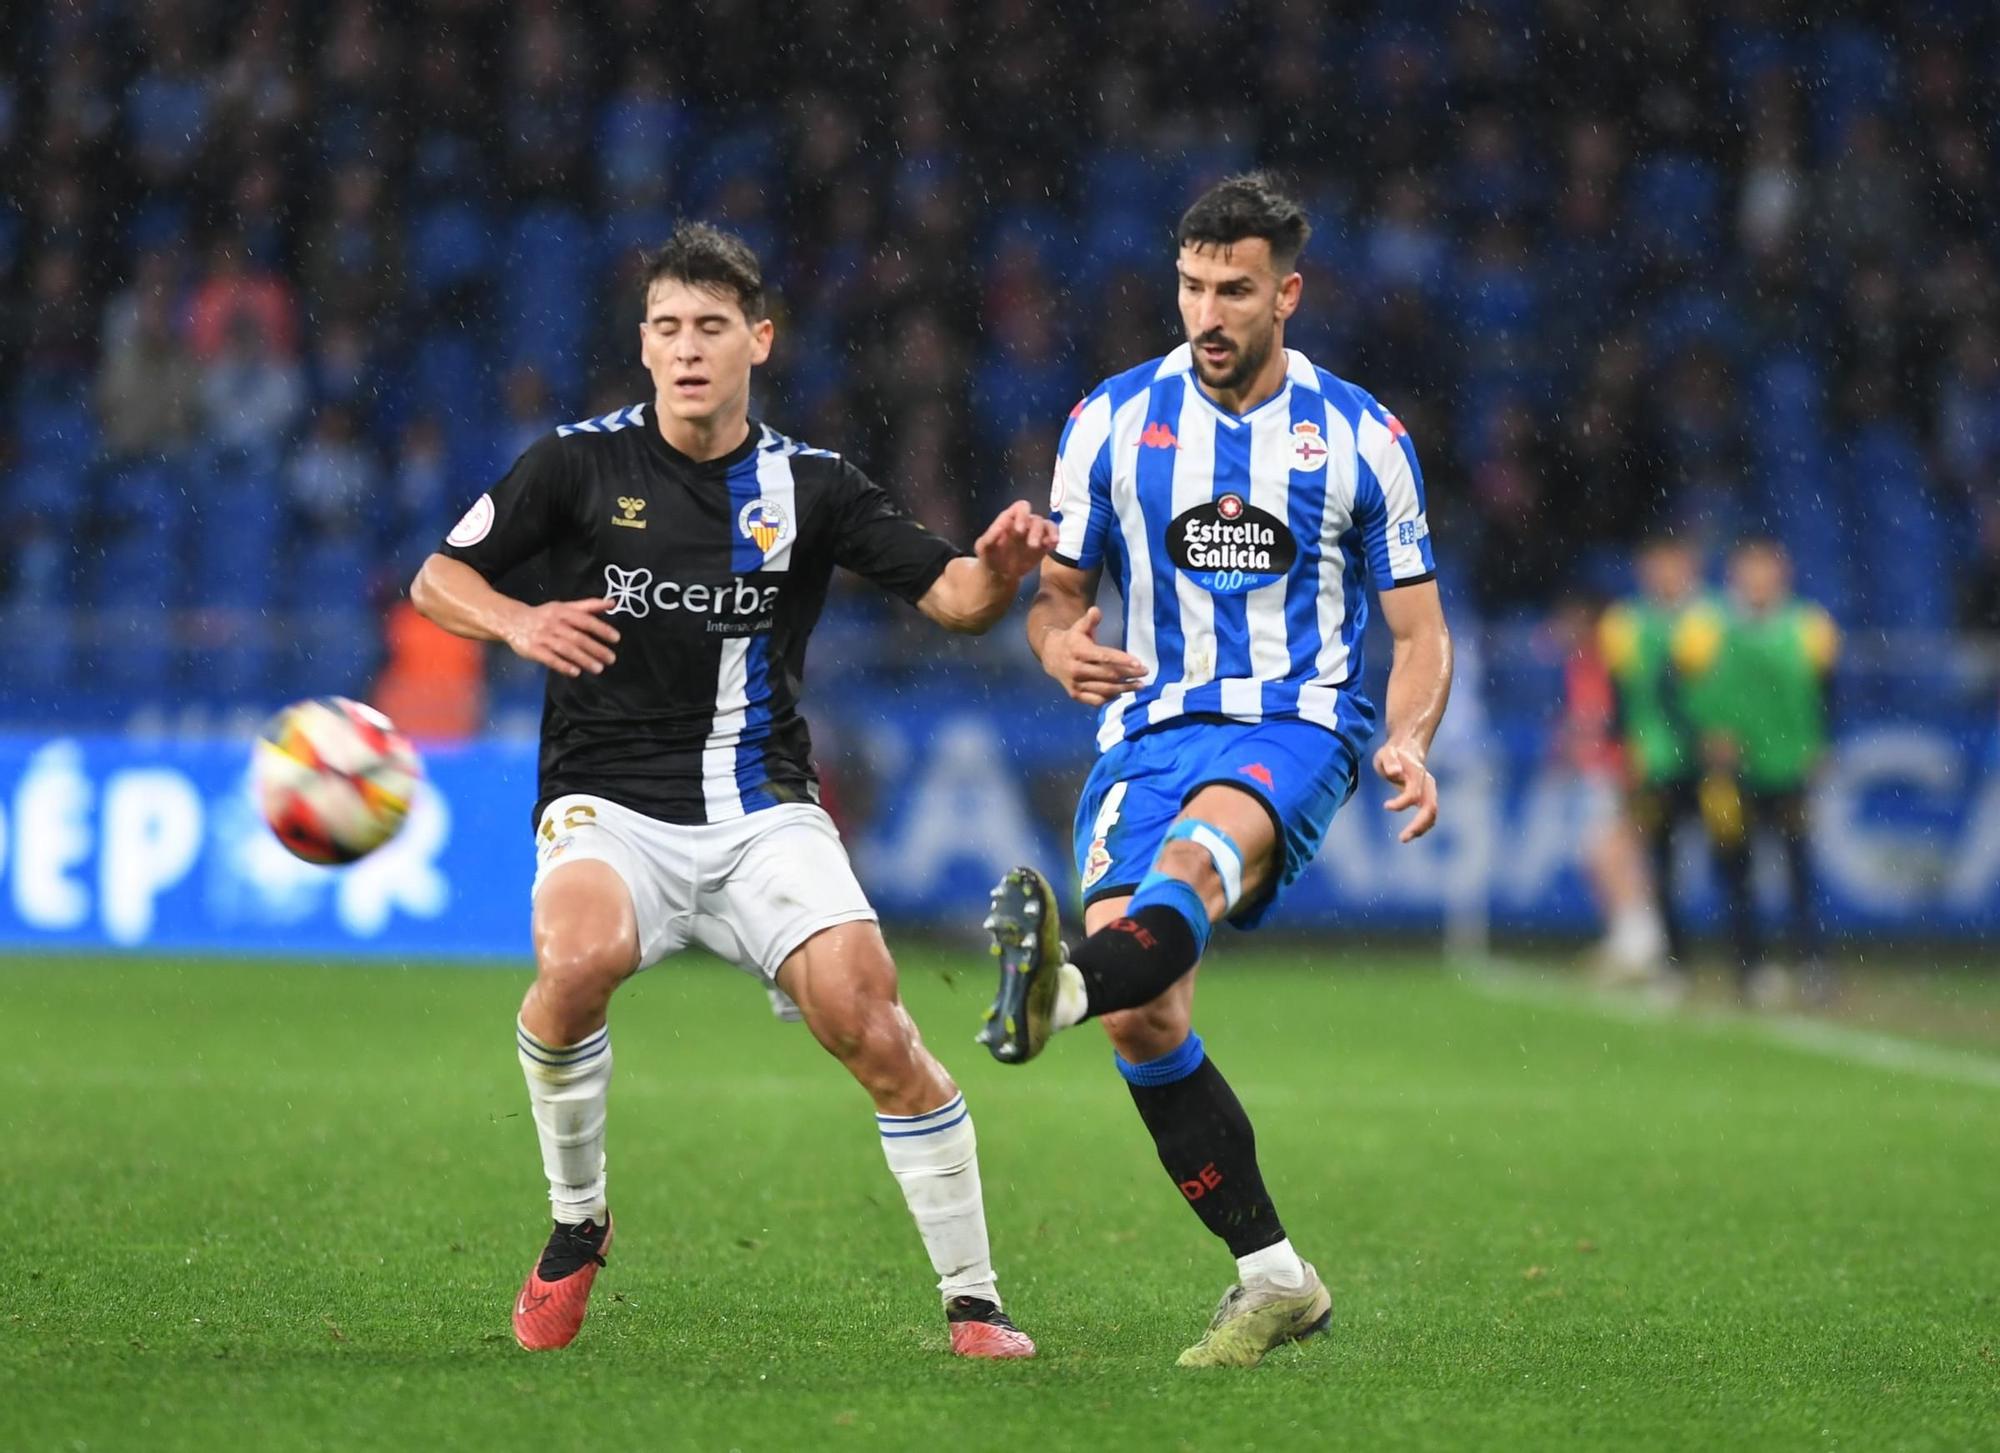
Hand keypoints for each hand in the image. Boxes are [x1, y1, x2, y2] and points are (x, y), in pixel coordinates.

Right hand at [503, 597, 619, 677]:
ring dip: (583, 659)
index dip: (601, 628)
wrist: (512, 620)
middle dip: (596, 648)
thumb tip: (613, 603)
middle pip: (577, 637)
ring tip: (598, 668)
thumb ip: (589, 606)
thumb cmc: (545, 615)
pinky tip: (576, 672)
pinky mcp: (533, 650)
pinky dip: (563, 665)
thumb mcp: (565, 607)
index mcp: (563, 612)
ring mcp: (543, 637)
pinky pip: (549, 658)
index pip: (585, 620)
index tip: (616, 638)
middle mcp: (553, 624)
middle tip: (611, 659)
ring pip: (566, 649)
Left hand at [974, 500, 1059, 582]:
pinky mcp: (1043, 545)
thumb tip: (1000, 526)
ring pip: (1047, 525)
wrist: (999, 575)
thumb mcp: (983, 548)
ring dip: (1049, 533)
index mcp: (1010, 519)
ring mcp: (1035, 533)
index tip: (1020, 530)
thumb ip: (990, 537)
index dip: (1023, 515)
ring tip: (1048, 544)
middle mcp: (1025, 523)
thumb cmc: (989, 557)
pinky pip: (1053, 538)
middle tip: (1032, 545)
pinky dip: (1054, 540)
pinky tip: (1052, 546)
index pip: (1021, 508)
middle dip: (1035, 530)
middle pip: (1036, 518)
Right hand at [1041, 606, 1146, 706]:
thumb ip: (1089, 620)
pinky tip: (1122, 693)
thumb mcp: (1079, 627)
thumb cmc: (1072, 640)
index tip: (1139, 663)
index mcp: (1079, 651)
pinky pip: (1096, 700)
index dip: (1122, 660)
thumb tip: (1096, 610)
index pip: (1104, 657)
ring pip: (1104, 689)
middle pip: (1108, 674)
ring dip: (1124, 688)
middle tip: (1145, 673)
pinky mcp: (1075, 695)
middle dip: (1129, 674)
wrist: (1051, 656)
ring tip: (1140, 686)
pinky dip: (1110, 698)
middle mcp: (1076, 669)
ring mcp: (1075, 684)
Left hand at [1374, 739, 1438, 842]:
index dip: (1401, 803)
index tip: (1386, 805)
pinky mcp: (1427, 797)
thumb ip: (1389, 761)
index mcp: (1417, 774)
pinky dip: (1422, 826)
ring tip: (1404, 838)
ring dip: (1421, 828)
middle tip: (1403, 838)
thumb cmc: (1394, 752)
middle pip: (1430, 808)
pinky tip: (1410, 833)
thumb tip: (1395, 772)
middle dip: (1418, 825)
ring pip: (1432, 814)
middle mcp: (1427, 784)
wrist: (1408, 748)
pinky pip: (1429, 815)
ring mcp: (1429, 791)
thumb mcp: (1386, 753)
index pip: (1413, 794)